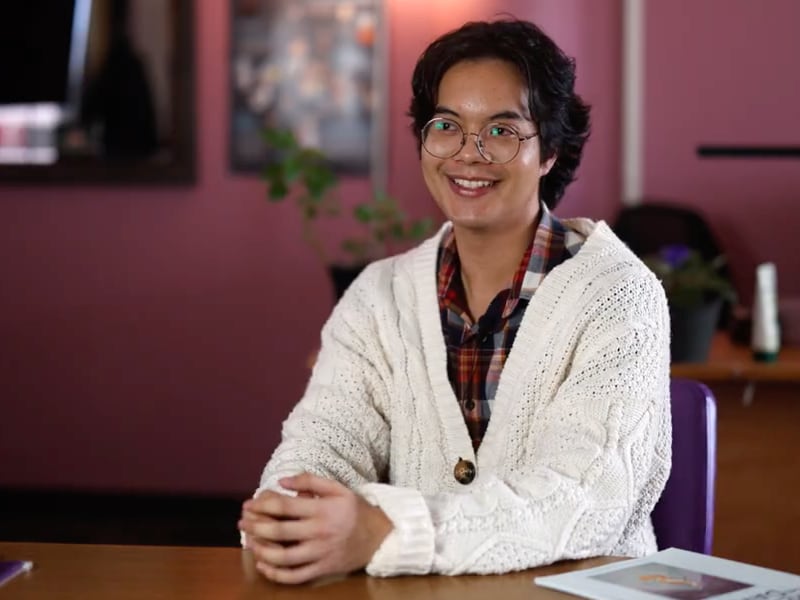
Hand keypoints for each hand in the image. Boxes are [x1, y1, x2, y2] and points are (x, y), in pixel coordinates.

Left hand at [238, 473, 392, 583]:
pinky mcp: (323, 569)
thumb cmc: (355, 509)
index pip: (284, 507)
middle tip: (242, 523)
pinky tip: (264, 564)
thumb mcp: (338, 488)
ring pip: (284, 557)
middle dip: (255, 527)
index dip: (262, 505)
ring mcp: (321, 553)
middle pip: (279, 532)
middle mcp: (320, 532)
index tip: (249, 504)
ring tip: (249, 543)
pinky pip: (295, 576)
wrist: (380, 536)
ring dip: (261, 551)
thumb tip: (283, 481)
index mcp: (322, 509)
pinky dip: (276, 574)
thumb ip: (311, 481)